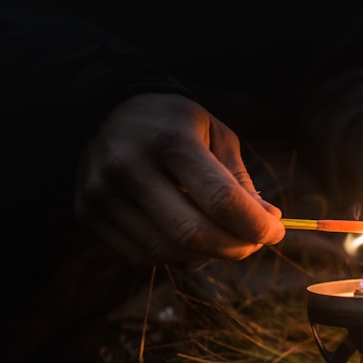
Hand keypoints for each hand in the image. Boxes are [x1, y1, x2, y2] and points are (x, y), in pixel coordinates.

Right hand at [74, 93, 284, 264]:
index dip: (255, 225)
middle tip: (254, 243)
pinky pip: (141, 254)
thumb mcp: (214, 134)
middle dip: (235, 247)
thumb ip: (240, 180)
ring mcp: (101, 192)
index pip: (221, 200)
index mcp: (169, 138)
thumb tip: (268, 222)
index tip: (276, 231)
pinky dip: (174, 254)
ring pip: (168, 251)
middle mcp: (129, 166)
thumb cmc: (173, 122)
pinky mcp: (86, 212)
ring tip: (222, 235)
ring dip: (206, 253)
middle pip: (193, 233)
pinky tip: (186, 235)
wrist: (105, 108)